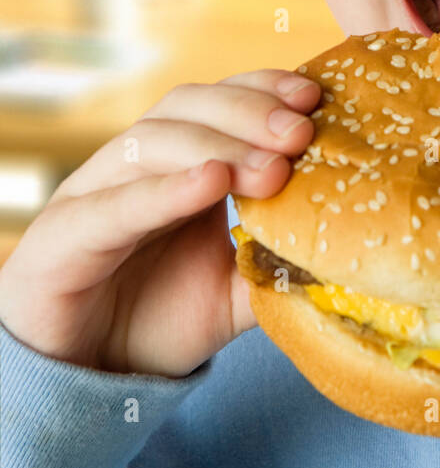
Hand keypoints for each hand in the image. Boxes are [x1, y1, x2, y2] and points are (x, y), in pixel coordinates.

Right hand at [0, 69, 320, 375]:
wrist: (85, 378)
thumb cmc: (158, 320)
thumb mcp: (235, 295)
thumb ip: (282, 269)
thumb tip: (352, 257)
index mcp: (177, 163)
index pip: (218, 100)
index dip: (263, 89)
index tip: (314, 97)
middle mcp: (133, 164)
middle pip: (188, 107)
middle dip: (249, 112)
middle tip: (302, 134)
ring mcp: (92, 193)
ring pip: (150, 142)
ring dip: (216, 145)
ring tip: (271, 168)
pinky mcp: (60, 238)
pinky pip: (112, 205)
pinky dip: (163, 189)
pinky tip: (210, 181)